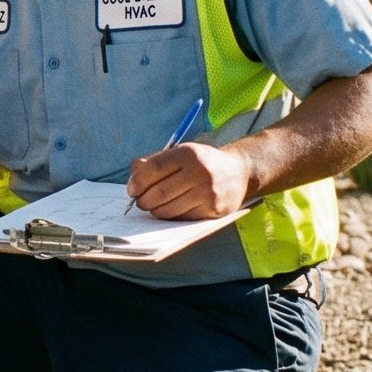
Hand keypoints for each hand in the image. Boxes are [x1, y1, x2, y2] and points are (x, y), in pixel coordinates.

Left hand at [127, 142, 255, 219]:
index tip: (132, 189)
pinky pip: (181, 218)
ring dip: (154, 210)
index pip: (153, 169)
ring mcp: (208, 192)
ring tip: (153, 205)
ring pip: (168, 209)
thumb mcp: (181, 153)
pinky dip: (170, 216)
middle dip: (143, 200)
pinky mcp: (213, 209)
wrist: (239, 172)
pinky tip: (170, 209)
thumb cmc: (202, 162)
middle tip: (140, 201)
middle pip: (158, 192)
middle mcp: (200, 171)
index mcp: (189, 153)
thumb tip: (133, 172)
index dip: (137, 181)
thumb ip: (155, 161)